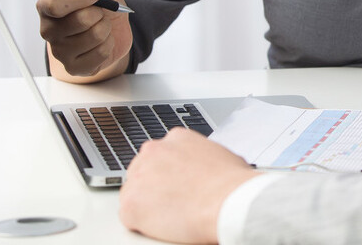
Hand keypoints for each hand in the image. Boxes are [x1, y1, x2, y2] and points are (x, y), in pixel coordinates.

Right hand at [37, 0, 131, 79]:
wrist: (114, 25)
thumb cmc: (100, 3)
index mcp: (47, 6)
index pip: (55, 5)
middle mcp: (48, 30)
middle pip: (80, 21)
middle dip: (100, 13)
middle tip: (99, 12)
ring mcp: (59, 52)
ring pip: (95, 36)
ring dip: (106, 28)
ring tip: (101, 26)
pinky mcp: (73, 68)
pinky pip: (100, 53)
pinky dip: (109, 44)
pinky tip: (102, 42)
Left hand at [120, 127, 255, 243]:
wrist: (227, 202)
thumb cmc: (231, 184)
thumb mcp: (221, 154)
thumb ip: (202, 156)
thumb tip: (205, 168)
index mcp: (176, 138)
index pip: (161, 154)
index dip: (168, 172)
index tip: (176, 183)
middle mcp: (153, 151)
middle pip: (143, 171)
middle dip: (154, 186)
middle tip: (172, 200)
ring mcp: (138, 177)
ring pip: (134, 193)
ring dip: (147, 204)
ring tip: (171, 214)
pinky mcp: (130, 204)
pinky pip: (129, 216)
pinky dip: (143, 224)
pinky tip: (164, 224)